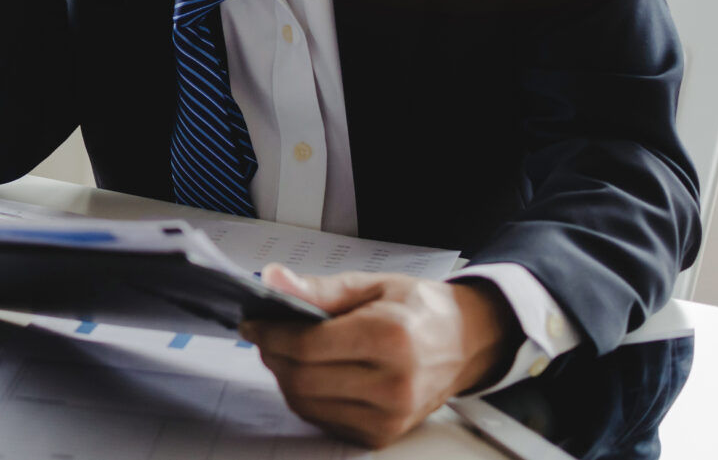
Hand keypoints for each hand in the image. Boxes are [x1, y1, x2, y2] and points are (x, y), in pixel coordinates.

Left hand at [238, 265, 520, 448]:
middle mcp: (393, 385)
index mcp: (392, 339)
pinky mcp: (382, 436)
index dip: (270, 334)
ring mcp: (389, 417)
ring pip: (307, 404)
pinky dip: (306, 397)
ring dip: (285, 377)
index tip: (253, 322)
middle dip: (273, 356)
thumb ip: (318, 288)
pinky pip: (323, 420)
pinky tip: (308, 373)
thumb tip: (274, 281)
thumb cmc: (419, 310)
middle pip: (303, 379)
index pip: (309, 346)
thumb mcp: (371, 285)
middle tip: (264, 335)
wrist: (464, 343)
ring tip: (285, 351)